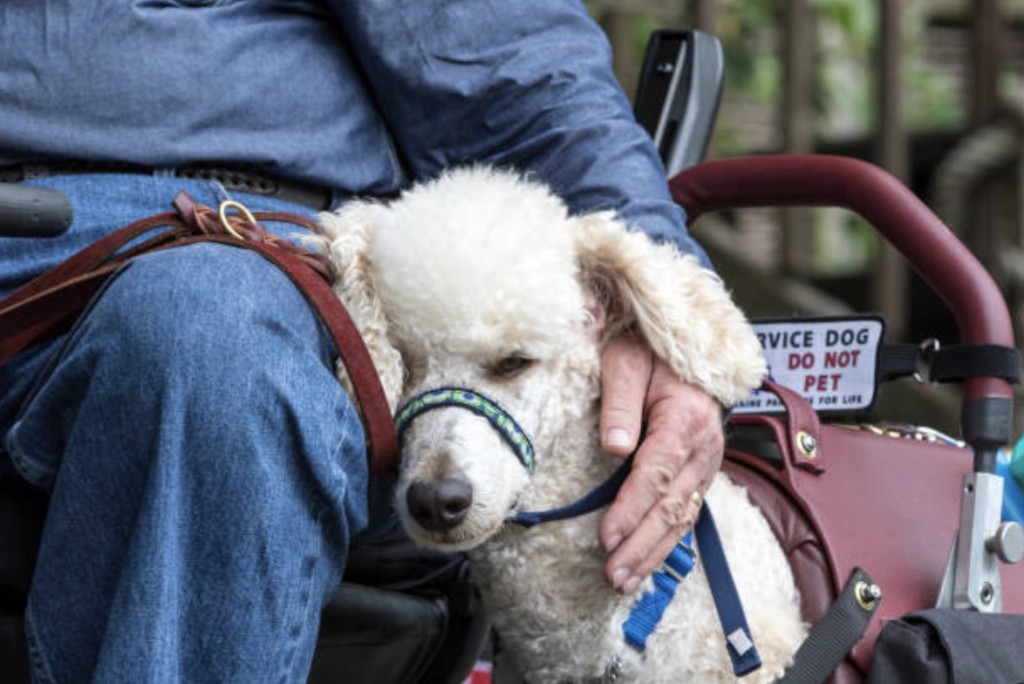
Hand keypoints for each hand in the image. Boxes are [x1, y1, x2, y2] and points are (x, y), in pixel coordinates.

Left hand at [598, 334, 722, 593]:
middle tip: (613, 574)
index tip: (607, 537)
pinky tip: (647, 562)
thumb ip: (620, 403)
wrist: (688, 350)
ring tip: (624, 580)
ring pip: (683, 517)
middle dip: (641, 545)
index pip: (656, 473)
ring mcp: (706, 463)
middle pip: (672, 506)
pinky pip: (687, 512)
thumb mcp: (627, 362)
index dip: (631, 509)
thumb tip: (614, 447)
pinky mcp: (700, 472)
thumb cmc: (650, 352)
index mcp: (685, 419)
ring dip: (654, 552)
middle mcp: (703, 447)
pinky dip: (668, 542)